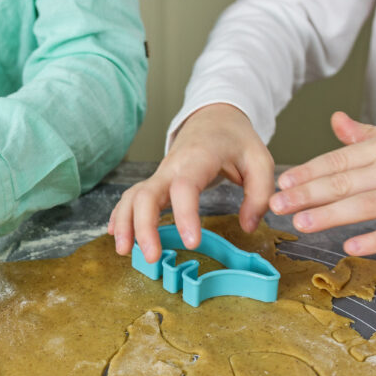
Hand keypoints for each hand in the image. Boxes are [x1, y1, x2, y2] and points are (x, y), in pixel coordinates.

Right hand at [108, 103, 274, 262]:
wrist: (214, 118)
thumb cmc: (236, 140)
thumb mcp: (260, 160)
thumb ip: (259, 194)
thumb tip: (248, 226)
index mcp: (199, 158)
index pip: (185, 187)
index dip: (185, 215)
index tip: (192, 243)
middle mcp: (172, 167)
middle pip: (146, 195)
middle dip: (144, 227)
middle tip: (152, 257)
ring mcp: (160, 175)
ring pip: (132, 197)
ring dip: (124, 224)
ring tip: (124, 252)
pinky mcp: (155, 182)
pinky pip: (131, 197)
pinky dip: (120, 215)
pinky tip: (115, 235)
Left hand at [270, 112, 375, 255]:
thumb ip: (365, 135)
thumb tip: (335, 120)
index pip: (338, 159)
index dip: (307, 172)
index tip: (280, 183)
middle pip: (345, 181)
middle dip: (307, 193)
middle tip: (276, 204)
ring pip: (366, 205)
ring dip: (331, 215)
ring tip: (301, 223)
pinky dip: (374, 240)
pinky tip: (349, 247)